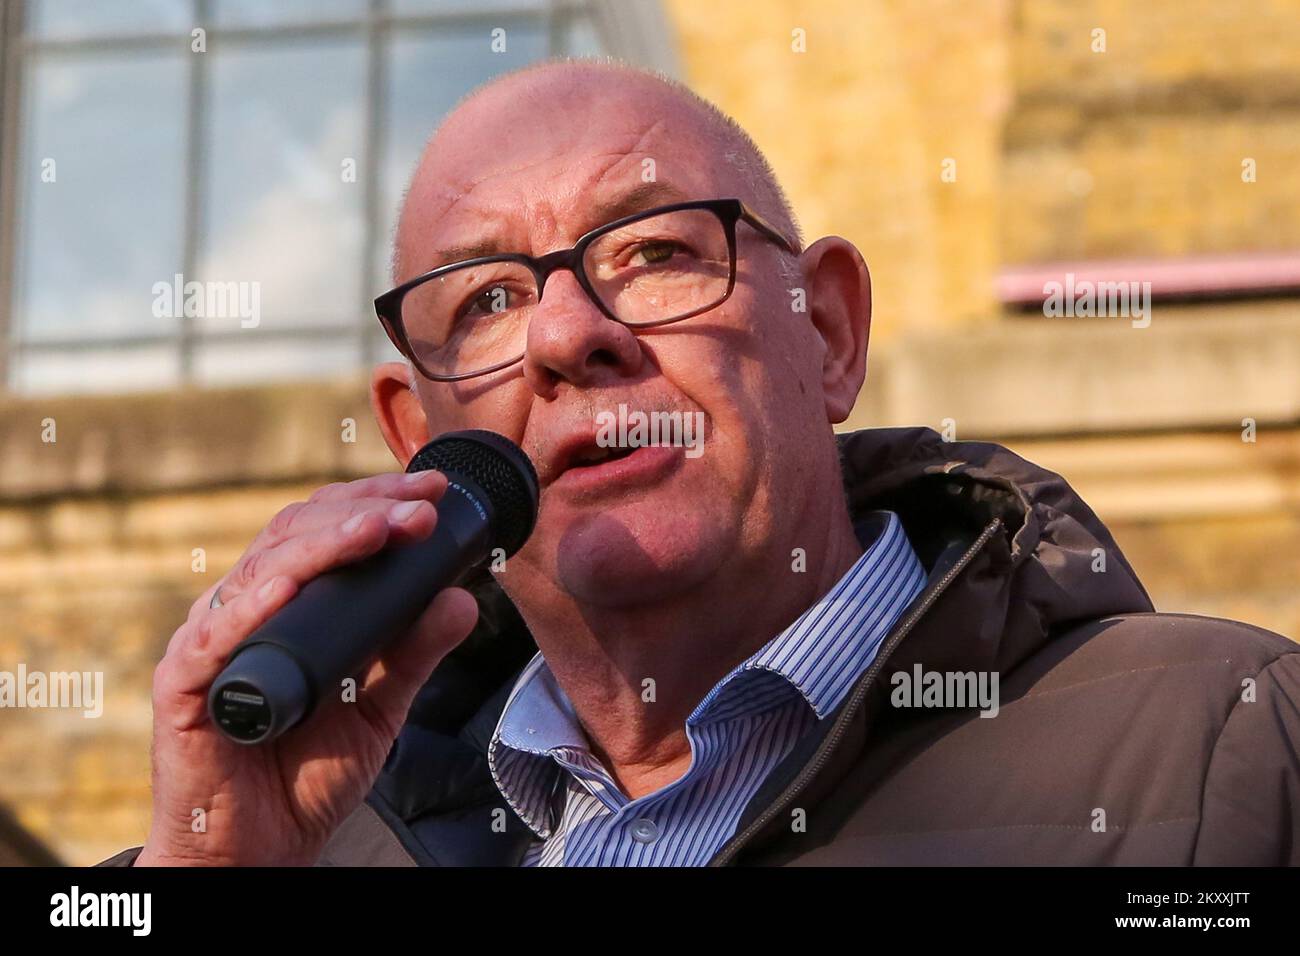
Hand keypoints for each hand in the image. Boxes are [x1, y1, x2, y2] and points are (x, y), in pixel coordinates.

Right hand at [136, 470, 478, 865]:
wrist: (258, 849)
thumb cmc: (308, 773)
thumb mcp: (380, 706)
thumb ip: (414, 652)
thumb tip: (462, 597)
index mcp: (289, 604)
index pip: (327, 528)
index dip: (376, 501)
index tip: (431, 493)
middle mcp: (246, 609)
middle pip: (295, 533)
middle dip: (364, 510)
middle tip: (420, 507)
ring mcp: (212, 643)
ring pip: (261, 568)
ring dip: (325, 542)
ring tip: (378, 529)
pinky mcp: (184, 686)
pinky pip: (215, 637)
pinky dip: (251, 606)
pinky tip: (288, 584)